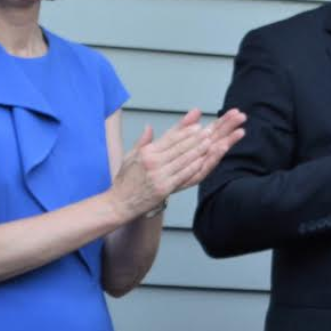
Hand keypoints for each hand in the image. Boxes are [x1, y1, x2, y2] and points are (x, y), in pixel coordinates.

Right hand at [111, 108, 247, 220]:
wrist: (119, 203)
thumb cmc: (126, 180)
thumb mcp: (130, 157)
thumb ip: (143, 142)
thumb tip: (149, 127)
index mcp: (146, 152)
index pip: (170, 138)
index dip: (186, 132)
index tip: (198, 126)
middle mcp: (153, 162)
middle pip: (180, 147)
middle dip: (197, 138)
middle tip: (210, 130)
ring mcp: (159, 175)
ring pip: (184, 159)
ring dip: (199, 150)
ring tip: (211, 141)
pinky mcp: (164, 188)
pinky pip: (183, 174)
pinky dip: (195, 166)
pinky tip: (204, 160)